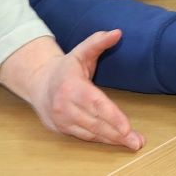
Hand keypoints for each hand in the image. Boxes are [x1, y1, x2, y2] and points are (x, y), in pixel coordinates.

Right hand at [0, 34, 143, 149]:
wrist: (39, 83)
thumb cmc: (66, 68)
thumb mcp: (81, 51)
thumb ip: (98, 41)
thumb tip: (117, 33)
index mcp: (71, 86)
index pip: (95, 104)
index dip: (112, 116)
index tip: (126, 127)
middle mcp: (64, 106)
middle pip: (94, 123)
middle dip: (117, 133)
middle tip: (137, 142)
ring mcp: (61, 120)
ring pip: (90, 134)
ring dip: (112, 140)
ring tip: (132, 143)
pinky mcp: (61, 129)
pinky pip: (84, 137)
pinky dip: (101, 140)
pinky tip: (116, 141)